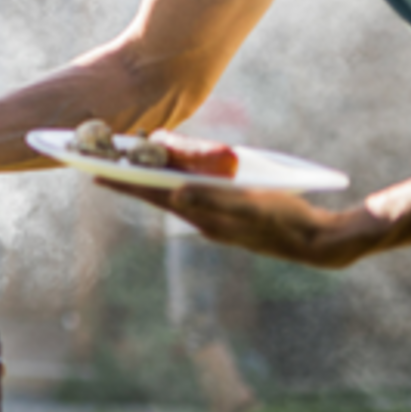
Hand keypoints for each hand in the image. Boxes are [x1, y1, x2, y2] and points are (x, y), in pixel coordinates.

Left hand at [107, 182, 377, 268]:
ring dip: (150, 184)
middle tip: (97, 169)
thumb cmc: (285, 218)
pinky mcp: (228, 221)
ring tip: (127, 171)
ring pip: (173, 198)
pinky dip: (177, 188)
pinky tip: (173, 182)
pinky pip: (194, 201)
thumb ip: (214, 200)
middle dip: (128, 182)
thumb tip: (176, 194)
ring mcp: (215, 222)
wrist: (315, 242)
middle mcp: (204, 220)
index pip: (155, 194)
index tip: (95, 174)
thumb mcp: (250, 206)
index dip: (126, 183)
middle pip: (157, 196)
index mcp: (204, 215)